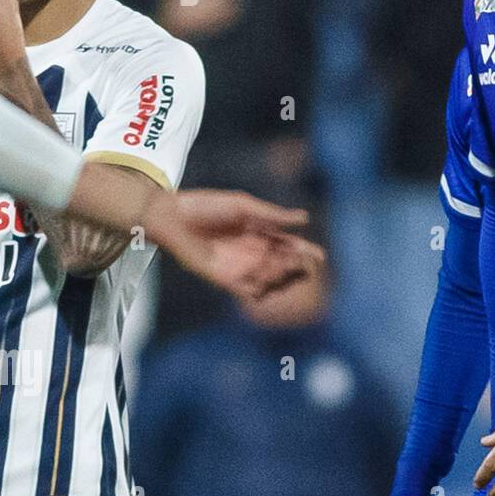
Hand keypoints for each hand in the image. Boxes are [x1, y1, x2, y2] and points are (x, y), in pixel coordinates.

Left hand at [142, 190, 324, 301]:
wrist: (174, 216)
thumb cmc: (207, 206)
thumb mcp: (244, 206)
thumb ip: (273, 215)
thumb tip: (304, 218)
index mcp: (259, 232)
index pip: (288, 245)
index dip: (305, 251)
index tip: (320, 257)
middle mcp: (252, 252)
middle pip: (282, 265)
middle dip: (296, 267)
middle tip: (305, 266)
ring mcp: (239, 266)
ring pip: (268, 279)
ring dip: (280, 277)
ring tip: (285, 268)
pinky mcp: (223, 278)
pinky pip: (247, 289)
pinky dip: (260, 288)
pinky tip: (269, 284)